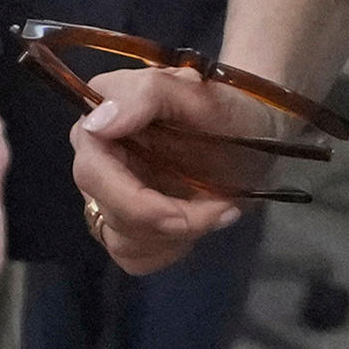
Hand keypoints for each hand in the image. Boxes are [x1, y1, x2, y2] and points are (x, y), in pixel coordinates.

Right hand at [68, 64, 289, 278]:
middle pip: (109, 209)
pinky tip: (197, 223)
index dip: (136, 200)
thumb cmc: (230, 111)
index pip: (93, 170)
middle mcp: (96, 155)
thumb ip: (147, 94)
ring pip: (121, 238)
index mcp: (102, 115)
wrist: (255, 135)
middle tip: (221, 209)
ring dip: (177, 235)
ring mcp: (106, 191)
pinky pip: (133, 255)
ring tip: (217, 208)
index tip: (190, 210)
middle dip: (169, 219)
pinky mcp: (122, 222)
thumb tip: (97, 124)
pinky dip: (170, 248)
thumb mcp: (204, 95)